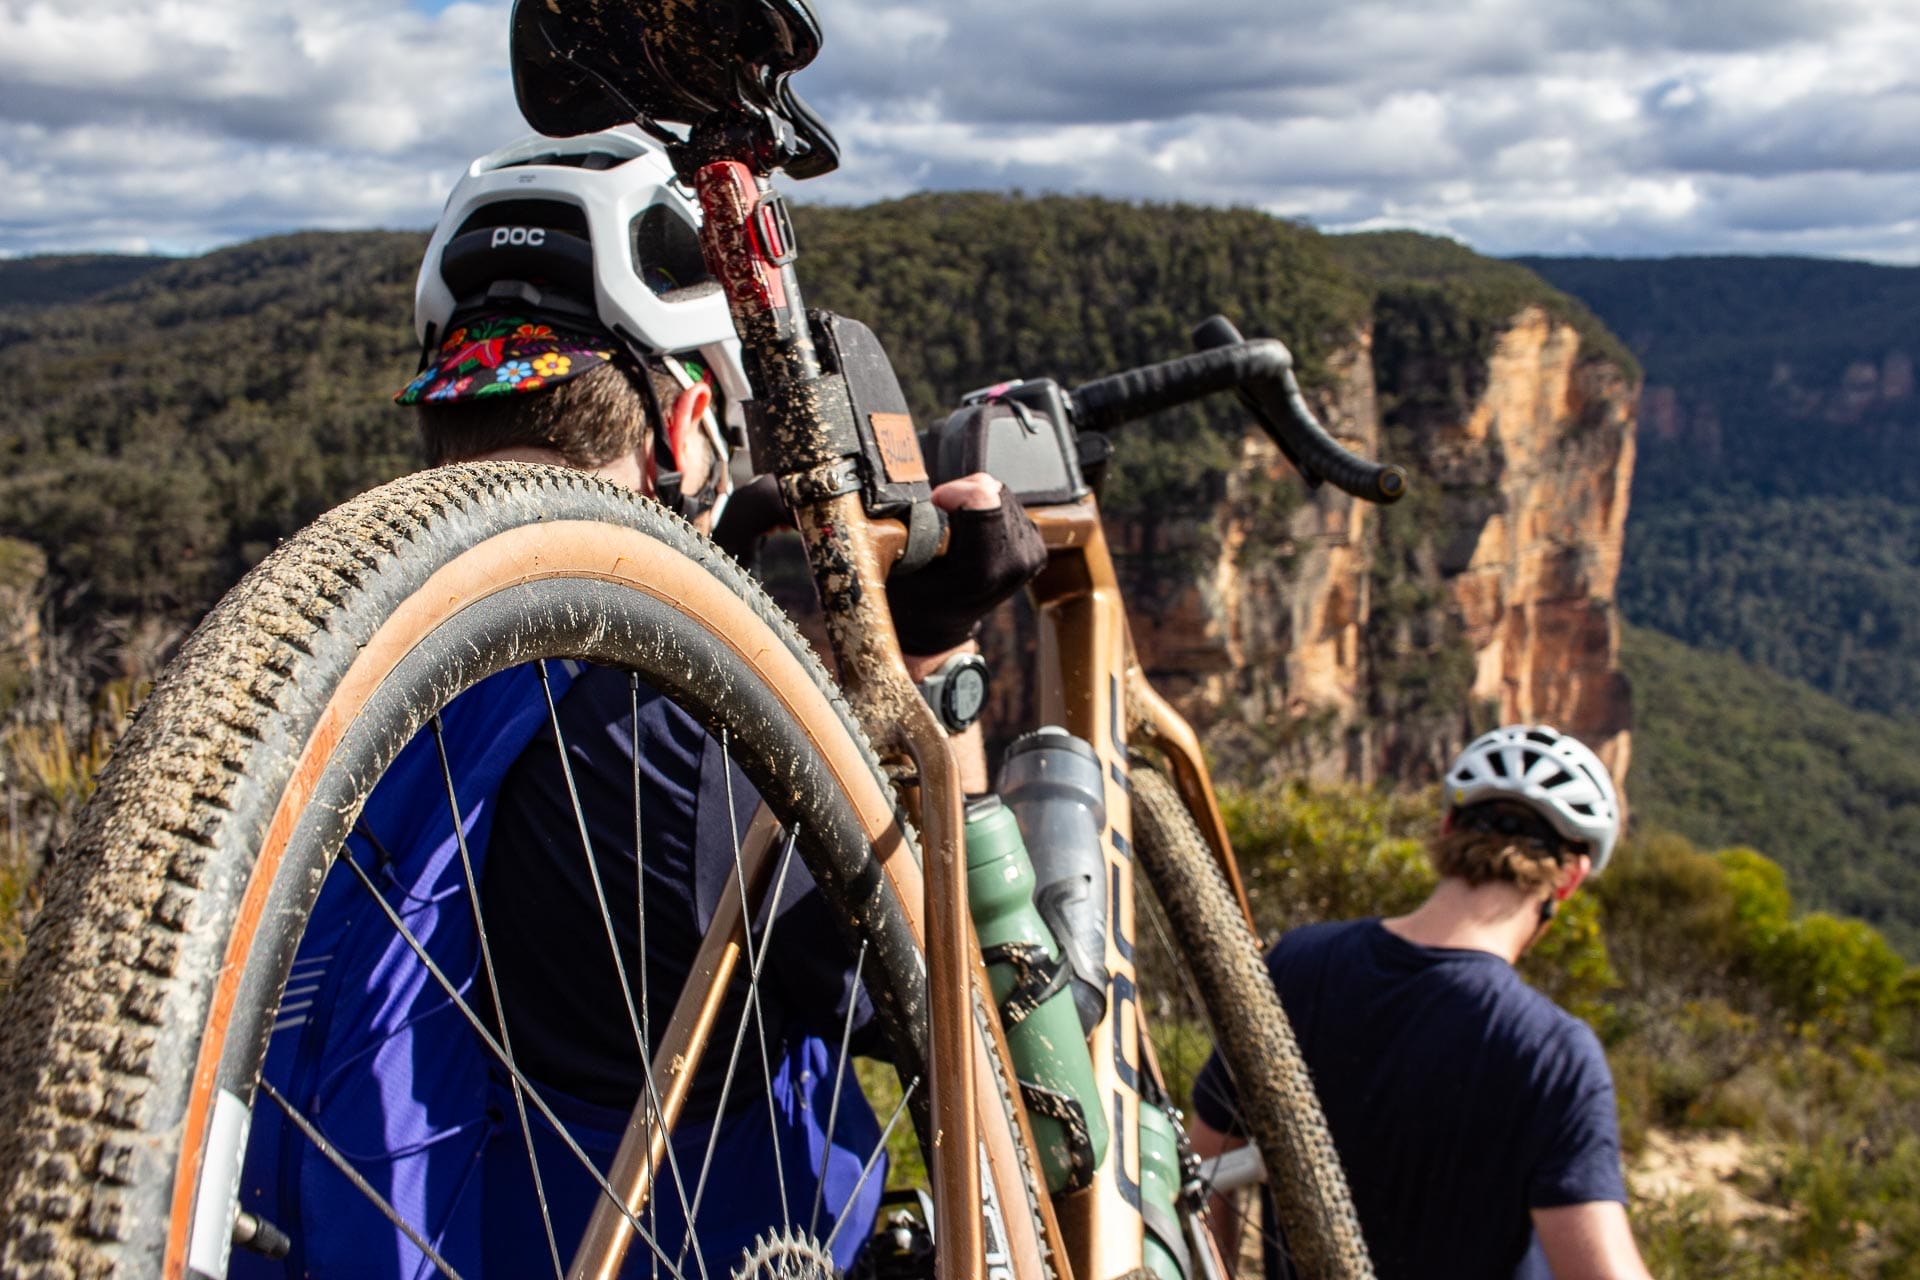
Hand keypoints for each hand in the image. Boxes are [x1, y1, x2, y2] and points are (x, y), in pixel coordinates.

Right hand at [888, 473, 1045, 656]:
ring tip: (956, 526)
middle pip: (991, 490)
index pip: (983, 498)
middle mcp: (1016, 563)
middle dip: (962, 494)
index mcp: (983, 570)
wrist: (940, 625)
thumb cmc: (916, 598)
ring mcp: (1031, 556)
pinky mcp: (1037, 548)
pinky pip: (1010, 504)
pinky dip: (987, 508)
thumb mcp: (903, 565)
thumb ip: (921, 530)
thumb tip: (935, 496)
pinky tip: (973, 529)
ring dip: (975, 500)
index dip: (953, 492)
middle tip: (942, 517)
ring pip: (1001, 493)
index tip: (935, 505)